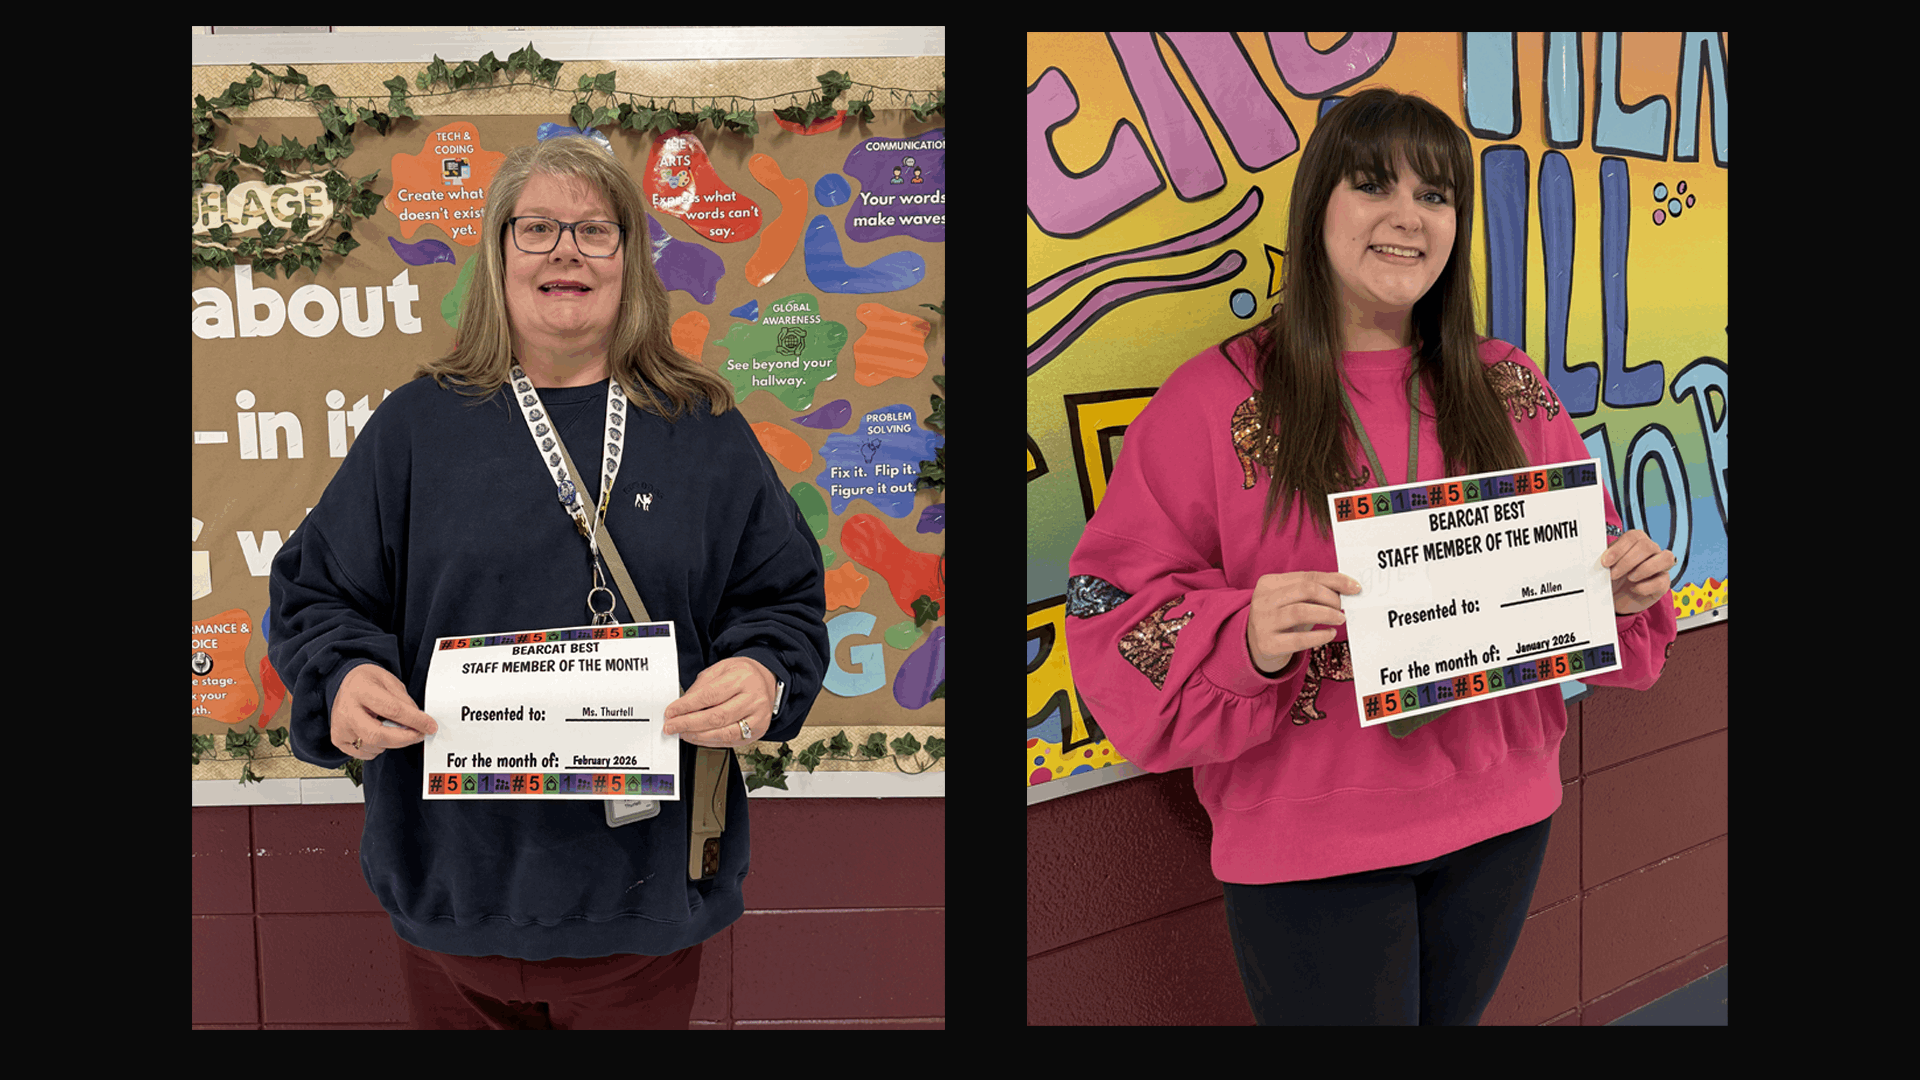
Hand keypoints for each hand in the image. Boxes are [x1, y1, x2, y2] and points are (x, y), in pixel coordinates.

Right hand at [332, 663, 436, 760]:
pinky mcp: (339, 740)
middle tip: (419, 734)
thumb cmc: (366, 682)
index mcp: (361, 690)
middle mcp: (346, 711)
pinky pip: (366, 753)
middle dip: (404, 738)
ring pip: (374, 746)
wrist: (344, 684)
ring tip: (393, 726)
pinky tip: (379, 732)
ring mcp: (340, 727)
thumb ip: (404, 701)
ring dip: (392, 742)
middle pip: (378, 735)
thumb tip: (419, 720)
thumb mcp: (389, 681)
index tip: (430, 726)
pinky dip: (379, 747)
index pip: (392, 709)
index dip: (415, 720)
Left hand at [663, 656, 775, 746]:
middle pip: (717, 716)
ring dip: (699, 736)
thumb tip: (682, 706)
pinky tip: (699, 738)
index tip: (671, 712)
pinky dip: (711, 742)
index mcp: (742, 678)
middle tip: (672, 726)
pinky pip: (731, 741)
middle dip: (689, 723)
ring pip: (724, 732)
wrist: (766, 681)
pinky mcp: (758, 730)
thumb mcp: (720, 670)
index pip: (710, 695)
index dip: (687, 706)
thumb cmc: (742, 674)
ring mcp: (758, 716)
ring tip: (683, 733)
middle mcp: (753, 698)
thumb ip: (701, 687)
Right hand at [1246, 572, 1361, 673]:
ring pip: (1300, 612)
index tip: (1354, 587)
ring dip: (1326, 614)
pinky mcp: (1267, 644)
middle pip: (1304, 590)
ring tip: (1340, 618)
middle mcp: (1262, 600)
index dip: (1334, 580)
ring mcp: (1262, 622)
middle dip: (1330, 597)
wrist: (1257, 645)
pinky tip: (1330, 633)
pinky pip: (1298, 639)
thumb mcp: (1294, 600)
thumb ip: (1315, 589)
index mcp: (1268, 583)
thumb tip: (1348, 586)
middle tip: (1343, 606)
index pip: (1307, 577)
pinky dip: (1319, 636)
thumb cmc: (1282, 617)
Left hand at [1602, 529, 1675, 615]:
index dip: (1619, 548)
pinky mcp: (1664, 583)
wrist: (1616, 597)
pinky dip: (1645, 586)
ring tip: (1629, 578)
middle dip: (1628, 561)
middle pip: (1648, 546)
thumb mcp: (1607, 566)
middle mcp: (1652, 551)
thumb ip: (1606, 558)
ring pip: (1666, 558)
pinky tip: (1634, 589)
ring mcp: (1661, 567)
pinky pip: (1662, 581)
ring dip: (1644, 569)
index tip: (1606, 562)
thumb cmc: (1613, 578)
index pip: (1634, 536)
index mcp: (1637, 542)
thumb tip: (1603, 556)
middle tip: (1614, 574)